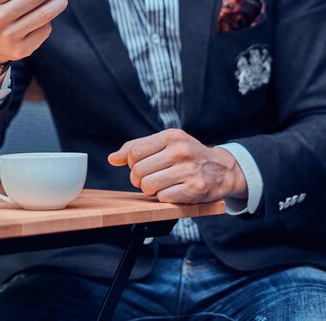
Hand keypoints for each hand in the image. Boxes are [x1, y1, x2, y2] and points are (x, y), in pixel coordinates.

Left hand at [108, 129, 246, 203]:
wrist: (221, 169)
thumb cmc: (187, 155)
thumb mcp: (166, 143)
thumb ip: (138, 147)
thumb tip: (112, 158)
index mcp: (171, 136)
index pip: (134, 152)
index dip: (131, 163)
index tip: (139, 165)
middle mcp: (180, 151)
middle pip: (138, 170)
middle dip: (138, 179)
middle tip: (148, 178)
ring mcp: (188, 170)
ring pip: (148, 186)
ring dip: (149, 190)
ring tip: (159, 185)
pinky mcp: (194, 189)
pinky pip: (163, 198)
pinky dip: (163, 198)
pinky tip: (172, 191)